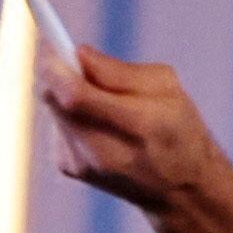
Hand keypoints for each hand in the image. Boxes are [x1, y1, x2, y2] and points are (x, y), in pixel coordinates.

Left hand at [39, 49, 232, 219]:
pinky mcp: (69, 168)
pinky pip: (56, 125)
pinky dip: (69, 114)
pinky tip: (97, 122)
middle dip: (58, 74)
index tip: (52, 43)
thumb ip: (120, 71)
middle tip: (75, 61)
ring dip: (66, 94)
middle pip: (55, 101)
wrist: (180, 189)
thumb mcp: (166, 87)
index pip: (77, 96)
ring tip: (100, 99)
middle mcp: (105, 152)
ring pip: (53, 110)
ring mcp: (83, 165)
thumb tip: (79, 54)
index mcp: (139, 125)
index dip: (56, 66)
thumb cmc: (178, 128)